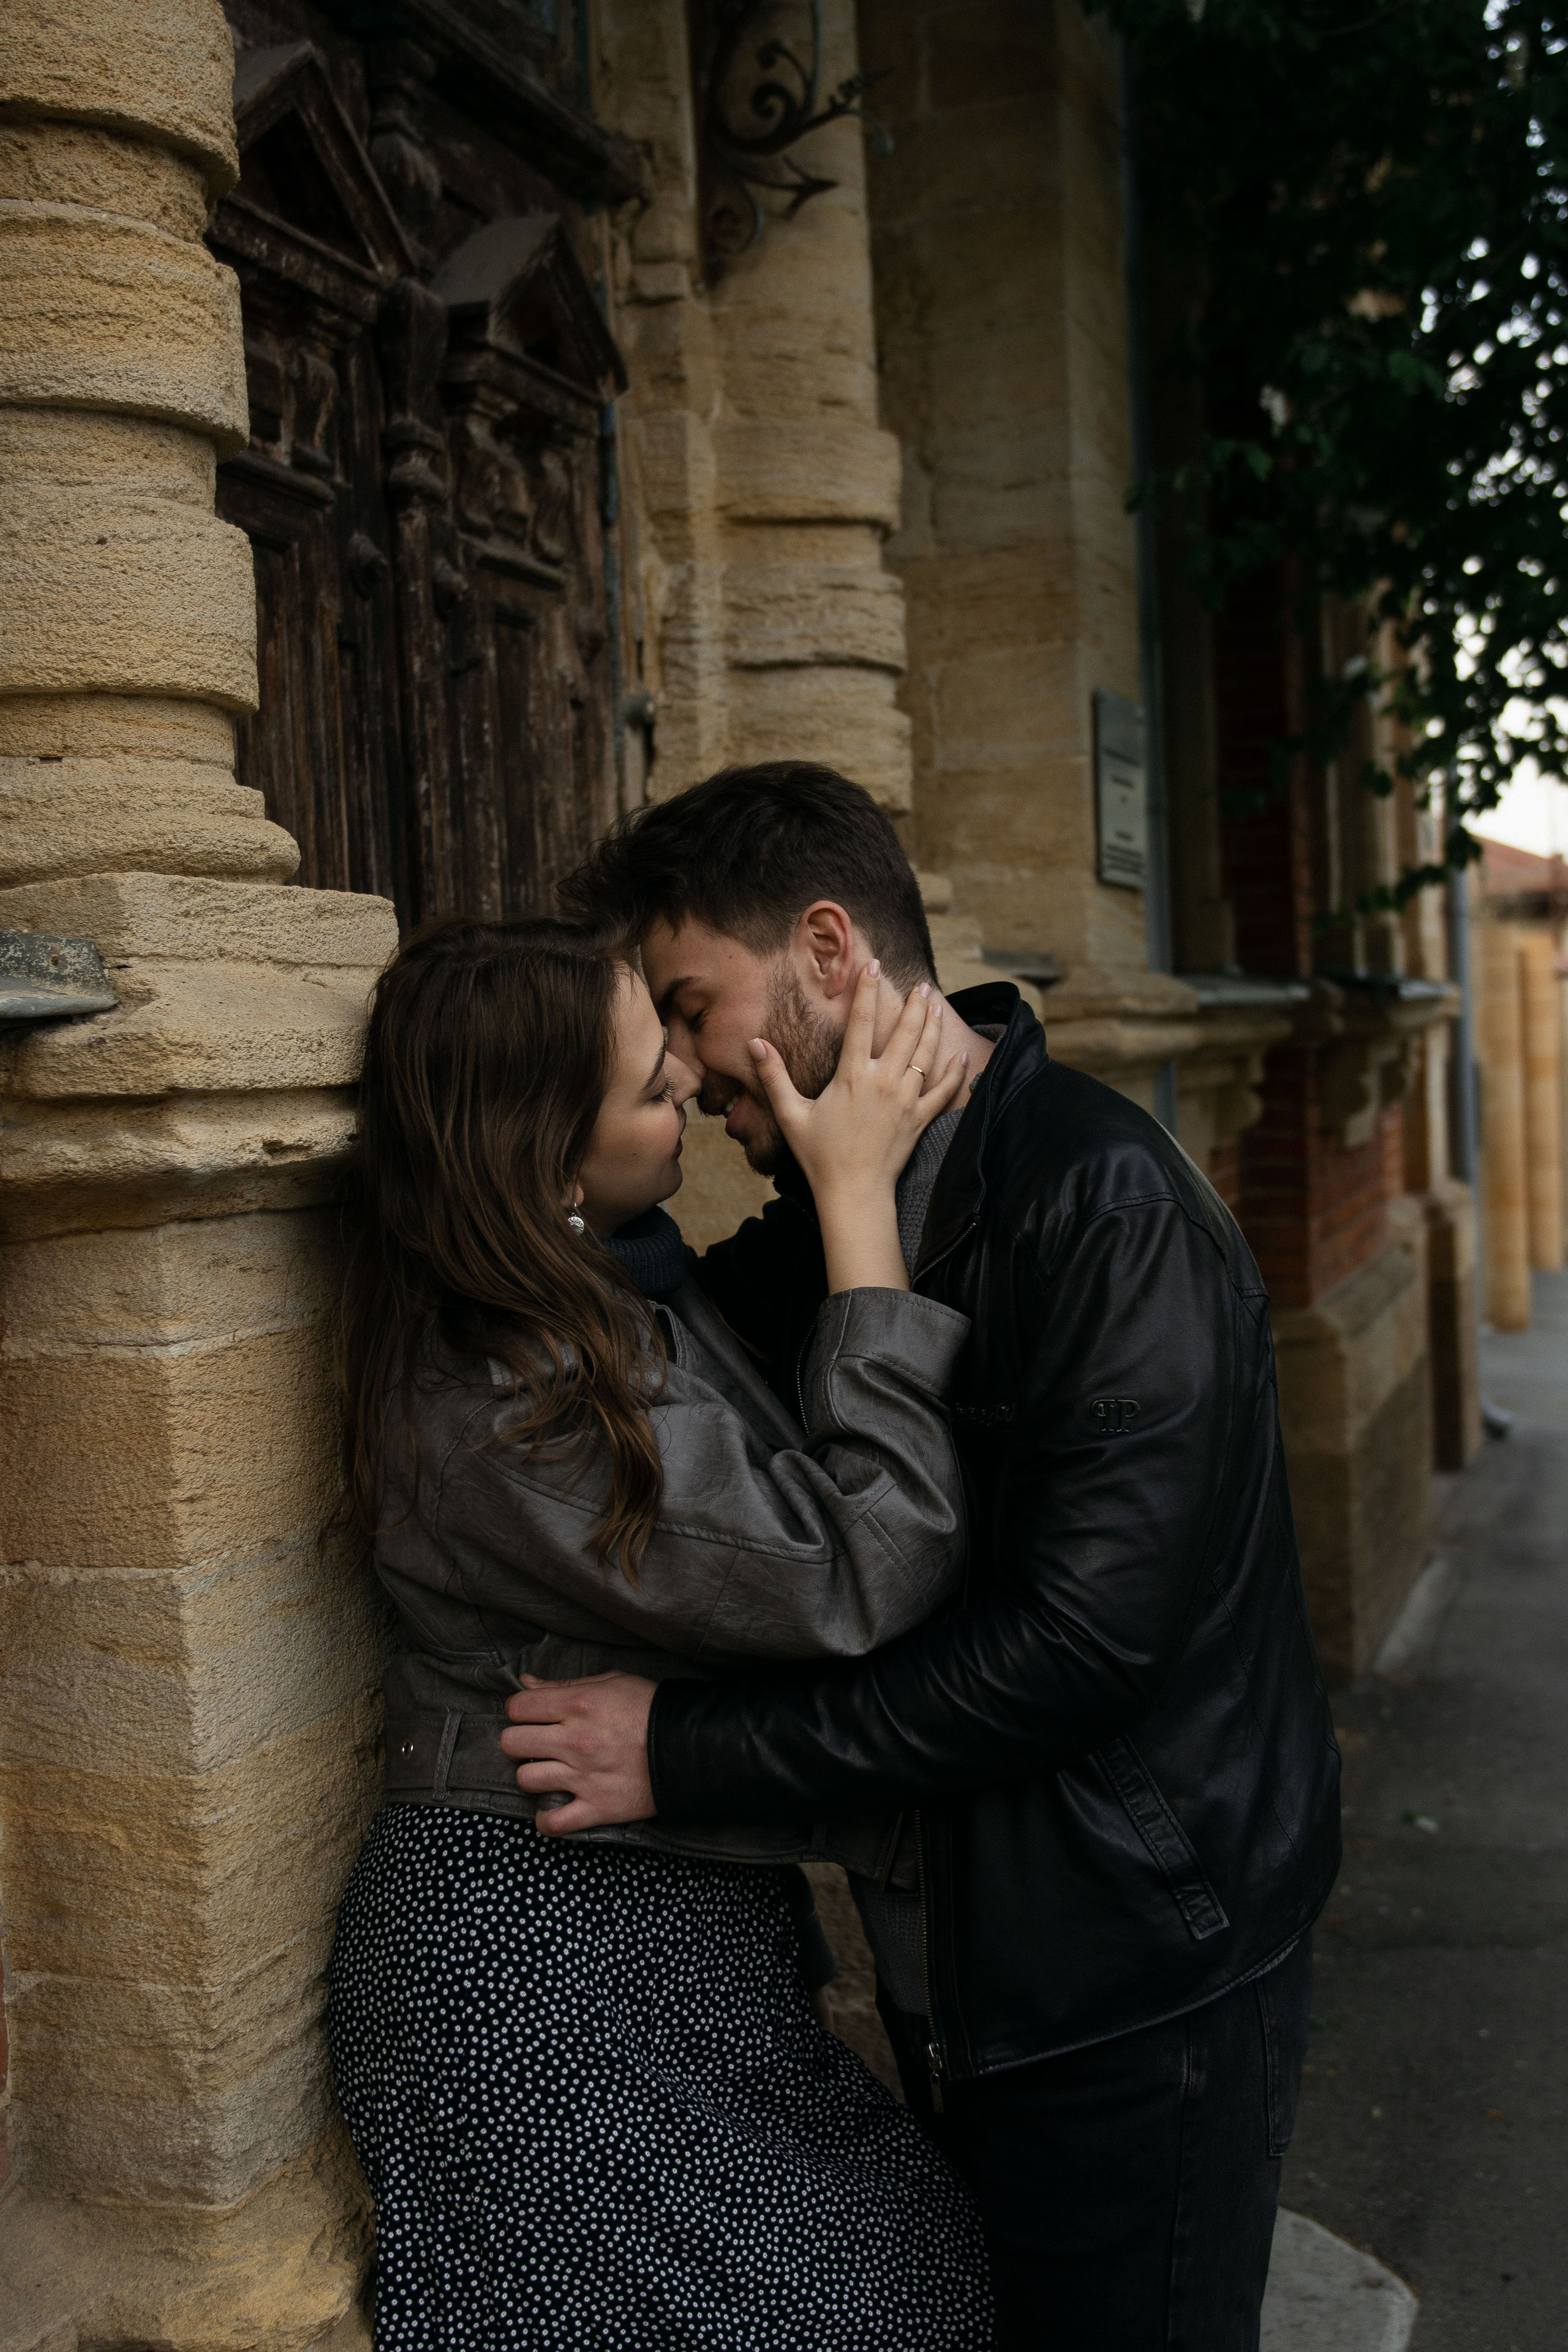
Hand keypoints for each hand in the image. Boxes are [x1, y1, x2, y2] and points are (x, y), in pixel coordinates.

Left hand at [499, 1672, 657, 1831]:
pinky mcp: (598, 1808)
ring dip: (533, 1775)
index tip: (531, 1715)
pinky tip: (553, 1807)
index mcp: (579, 1704)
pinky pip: (553, 1823)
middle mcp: (576, 1741)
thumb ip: (563, 1685)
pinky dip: (547, 1820)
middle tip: (537, 1742)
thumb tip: (525, 1683)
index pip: (518, 1707)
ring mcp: (585, 1777)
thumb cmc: (649, 1708)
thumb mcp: (611, 1682)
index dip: (520, 1709)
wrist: (690, 1746)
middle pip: (512, 1742)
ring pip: (526, 1779)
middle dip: (520, 1740)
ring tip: (549, 1772)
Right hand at [750, 962, 967, 1217]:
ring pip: (925, 1054)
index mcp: (852, 1076)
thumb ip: (774, 1077)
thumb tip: (754, 1043)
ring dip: (932, 1026)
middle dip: (913, 1004)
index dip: (867, 990)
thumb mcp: (791, 1115)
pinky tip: (962, 1056)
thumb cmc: (819, 1156)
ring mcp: (905, 1100)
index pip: (861, 1022)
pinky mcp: (919, 1119)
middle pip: (904, 1032)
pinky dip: (955, 1073)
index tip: (873, 965)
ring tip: (936, 1004)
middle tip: (920, 984)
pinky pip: (943, 1091)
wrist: (853, 1193)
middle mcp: (883, 1082)